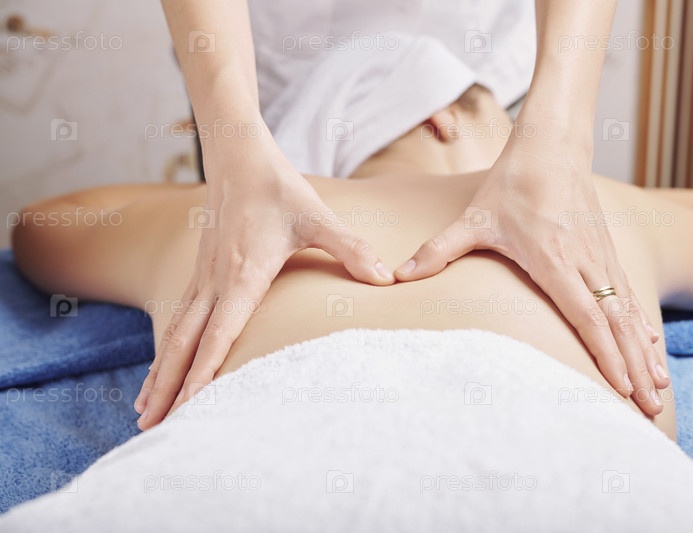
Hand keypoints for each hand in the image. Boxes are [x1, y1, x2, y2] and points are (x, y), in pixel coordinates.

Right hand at [134, 132, 394, 429]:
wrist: (239, 155)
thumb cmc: (279, 188)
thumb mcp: (319, 217)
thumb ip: (351, 249)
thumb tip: (387, 279)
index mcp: (243, 273)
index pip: (220, 332)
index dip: (205, 371)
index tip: (190, 405)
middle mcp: (215, 280)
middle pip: (184, 342)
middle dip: (169, 386)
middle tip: (151, 425)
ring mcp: (203, 276)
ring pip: (175, 332)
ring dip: (160, 372)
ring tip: (144, 410)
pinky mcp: (201, 272)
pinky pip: (179, 317)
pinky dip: (166, 348)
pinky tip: (161, 367)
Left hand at [393, 127, 668, 415]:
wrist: (551, 145)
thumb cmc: (512, 183)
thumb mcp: (473, 218)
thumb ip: (439, 249)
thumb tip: (398, 275)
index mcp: (553, 258)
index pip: (584, 313)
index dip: (603, 351)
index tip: (619, 385)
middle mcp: (585, 261)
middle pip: (615, 323)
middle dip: (634, 367)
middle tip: (649, 407)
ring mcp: (601, 257)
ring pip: (628, 312)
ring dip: (645, 352)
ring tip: (658, 389)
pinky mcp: (607, 251)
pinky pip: (629, 295)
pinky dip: (642, 325)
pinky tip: (652, 347)